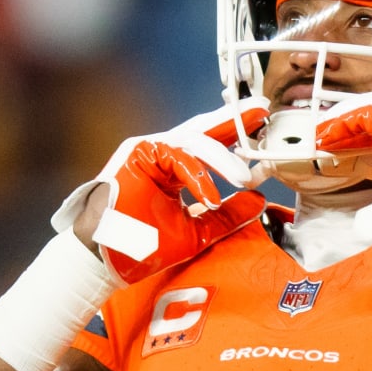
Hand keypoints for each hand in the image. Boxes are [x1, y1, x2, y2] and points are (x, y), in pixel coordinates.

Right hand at [53, 100, 270, 283]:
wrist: (105, 259)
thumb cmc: (141, 248)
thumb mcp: (197, 232)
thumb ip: (226, 216)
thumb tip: (259, 201)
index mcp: (174, 167)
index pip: (212, 146)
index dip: (239, 141)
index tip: (267, 139)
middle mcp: (161, 152)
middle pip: (204, 130)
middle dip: (235, 121)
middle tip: (263, 111)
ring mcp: (148, 149)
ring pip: (193, 141)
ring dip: (222, 157)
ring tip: (246, 175)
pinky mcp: (137, 153)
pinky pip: (175, 156)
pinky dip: (196, 175)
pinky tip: (212, 197)